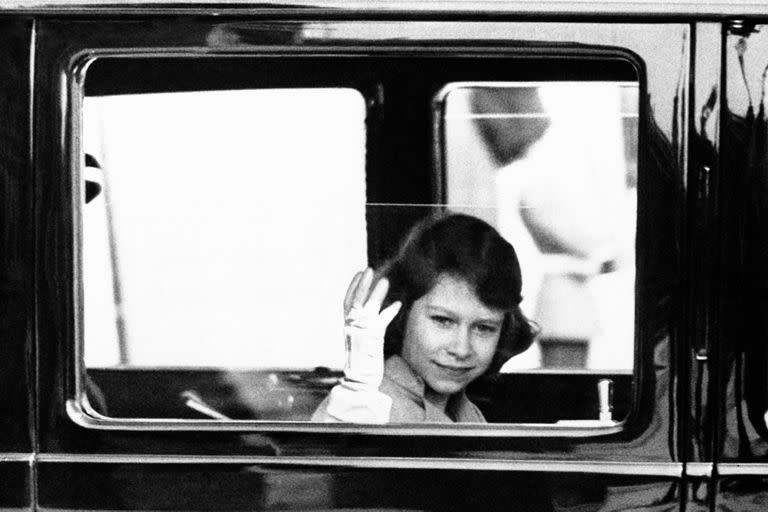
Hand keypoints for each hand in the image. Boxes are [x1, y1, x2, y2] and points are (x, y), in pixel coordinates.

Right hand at [342, 268, 401, 387]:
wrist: (358, 382)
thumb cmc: (362, 362)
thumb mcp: (364, 340)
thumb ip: (370, 324)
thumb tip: (383, 309)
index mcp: (347, 327)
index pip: (347, 302)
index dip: (353, 286)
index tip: (359, 273)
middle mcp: (351, 327)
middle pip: (354, 300)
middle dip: (361, 284)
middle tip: (369, 269)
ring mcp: (360, 333)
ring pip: (367, 308)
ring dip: (375, 293)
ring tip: (384, 280)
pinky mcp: (371, 340)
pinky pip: (381, 322)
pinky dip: (389, 312)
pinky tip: (398, 303)